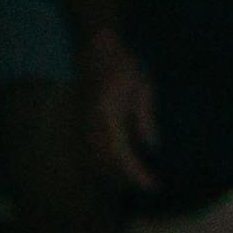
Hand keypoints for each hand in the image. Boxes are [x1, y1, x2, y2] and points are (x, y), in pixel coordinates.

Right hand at [83, 40, 160, 193]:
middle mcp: (91, 123)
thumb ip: (146, 117)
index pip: (120, 154)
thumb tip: (151, 146)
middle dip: (126, 179)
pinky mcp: (80, 123)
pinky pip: (89, 151)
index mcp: (107, 113)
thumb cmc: (124, 63)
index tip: (152, 184)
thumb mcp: (143, 86)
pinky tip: (117, 167)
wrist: (96, 48)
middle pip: (105, 164)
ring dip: (114, 174)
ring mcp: (82, 124)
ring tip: (135, 178)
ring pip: (94, 161)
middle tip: (148, 184)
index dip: (135, 173)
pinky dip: (103, 164)